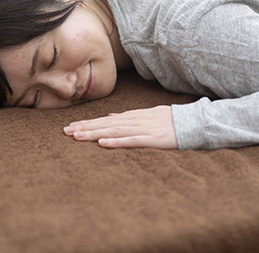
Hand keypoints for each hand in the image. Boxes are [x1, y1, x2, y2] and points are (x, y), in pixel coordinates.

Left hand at [63, 106, 177, 148]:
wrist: (192, 122)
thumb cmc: (168, 120)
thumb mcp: (145, 115)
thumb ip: (126, 117)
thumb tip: (109, 117)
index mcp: (131, 116)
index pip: (104, 120)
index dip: (87, 123)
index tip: (70, 126)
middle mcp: (134, 121)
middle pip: (105, 124)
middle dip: (84, 127)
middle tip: (65, 131)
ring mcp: (143, 129)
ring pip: (114, 131)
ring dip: (94, 133)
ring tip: (77, 136)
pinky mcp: (153, 140)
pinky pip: (132, 141)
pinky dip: (116, 142)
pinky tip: (103, 143)